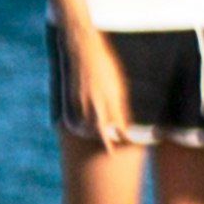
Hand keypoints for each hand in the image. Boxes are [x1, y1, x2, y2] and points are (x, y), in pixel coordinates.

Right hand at [63, 27, 134, 150]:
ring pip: (89, 121)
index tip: (129, 142)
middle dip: (106, 141)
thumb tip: (123, 120)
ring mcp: (83, 98)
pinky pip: (80, 112)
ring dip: (95, 130)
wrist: (84, 50)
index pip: (119, 120)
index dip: (124, 133)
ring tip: (100, 137)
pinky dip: (85, 118)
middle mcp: (96, 99)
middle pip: (101, 127)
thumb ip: (120, 102)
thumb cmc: (107, 65)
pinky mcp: (73, 96)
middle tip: (111, 152)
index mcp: (111, 95)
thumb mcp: (119, 83)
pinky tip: (88, 120)